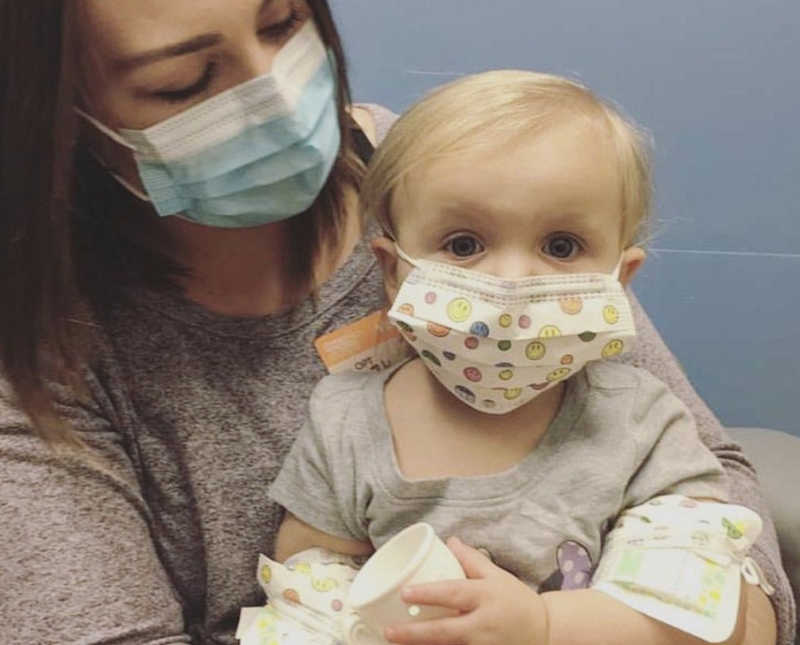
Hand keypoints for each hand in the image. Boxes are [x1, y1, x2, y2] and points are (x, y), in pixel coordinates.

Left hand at [384, 536, 548, 644]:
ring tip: (396, 643)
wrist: (544, 632)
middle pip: (447, 631)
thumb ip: (471, 559)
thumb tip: (449, 541)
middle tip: (389, 631)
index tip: (404, 592)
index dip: (428, 593)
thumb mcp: (496, 575)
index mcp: (485, 595)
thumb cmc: (515, 600)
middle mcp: (484, 624)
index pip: (454, 593)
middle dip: (416, 634)